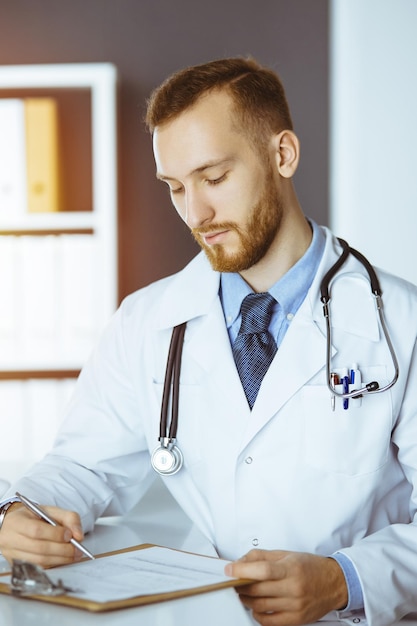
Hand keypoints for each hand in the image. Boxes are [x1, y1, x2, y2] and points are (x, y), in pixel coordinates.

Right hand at [0, 502, 84, 566]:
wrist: (12, 527)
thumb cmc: (32, 518)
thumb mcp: (49, 510)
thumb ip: (68, 517)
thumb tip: (78, 535)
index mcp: (17, 522)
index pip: (37, 530)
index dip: (55, 534)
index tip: (70, 535)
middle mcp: (11, 540)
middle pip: (39, 548)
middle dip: (62, 550)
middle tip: (77, 549)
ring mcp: (12, 555)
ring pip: (39, 561)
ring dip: (60, 559)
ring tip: (74, 555)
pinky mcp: (18, 565)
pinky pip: (39, 567)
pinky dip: (53, 563)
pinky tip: (63, 559)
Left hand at [225, 549, 347, 625]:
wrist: (335, 583)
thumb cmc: (310, 567)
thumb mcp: (286, 554)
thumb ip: (262, 556)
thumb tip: (241, 562)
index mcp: (291, 569)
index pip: (262, 571)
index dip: (242, 570)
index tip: (230, 570)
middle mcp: (293, 588)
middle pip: (257, 590)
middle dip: (240, 585)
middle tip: (235, 580)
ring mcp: (295, 606)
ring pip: (259, 606)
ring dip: (246, 599)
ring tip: (244, 592)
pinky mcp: (296, 620)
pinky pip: (268, 621)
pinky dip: (257, 614)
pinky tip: (256, 606)